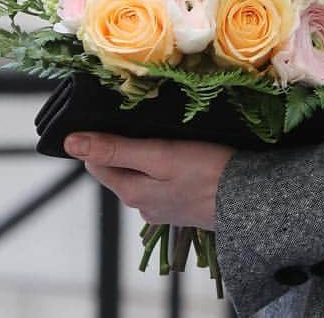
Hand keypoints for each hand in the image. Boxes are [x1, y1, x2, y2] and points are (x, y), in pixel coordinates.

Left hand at [64, 132, 233, 228]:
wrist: (250, 200)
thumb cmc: (207, 172)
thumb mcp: (160, 155)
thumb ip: (117, 150)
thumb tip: (73, 144)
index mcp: (131, 192)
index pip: (96, 163)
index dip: (98, 139)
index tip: (110, 115)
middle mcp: (142, 206)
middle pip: (119, 170)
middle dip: (123, 146)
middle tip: (140, 118)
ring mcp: (163, 209)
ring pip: (143, 176)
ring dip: (146, 156)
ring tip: (164, 133)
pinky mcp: (182, 207)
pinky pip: (163, 183)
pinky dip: (165, 168)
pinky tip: (183, 156)